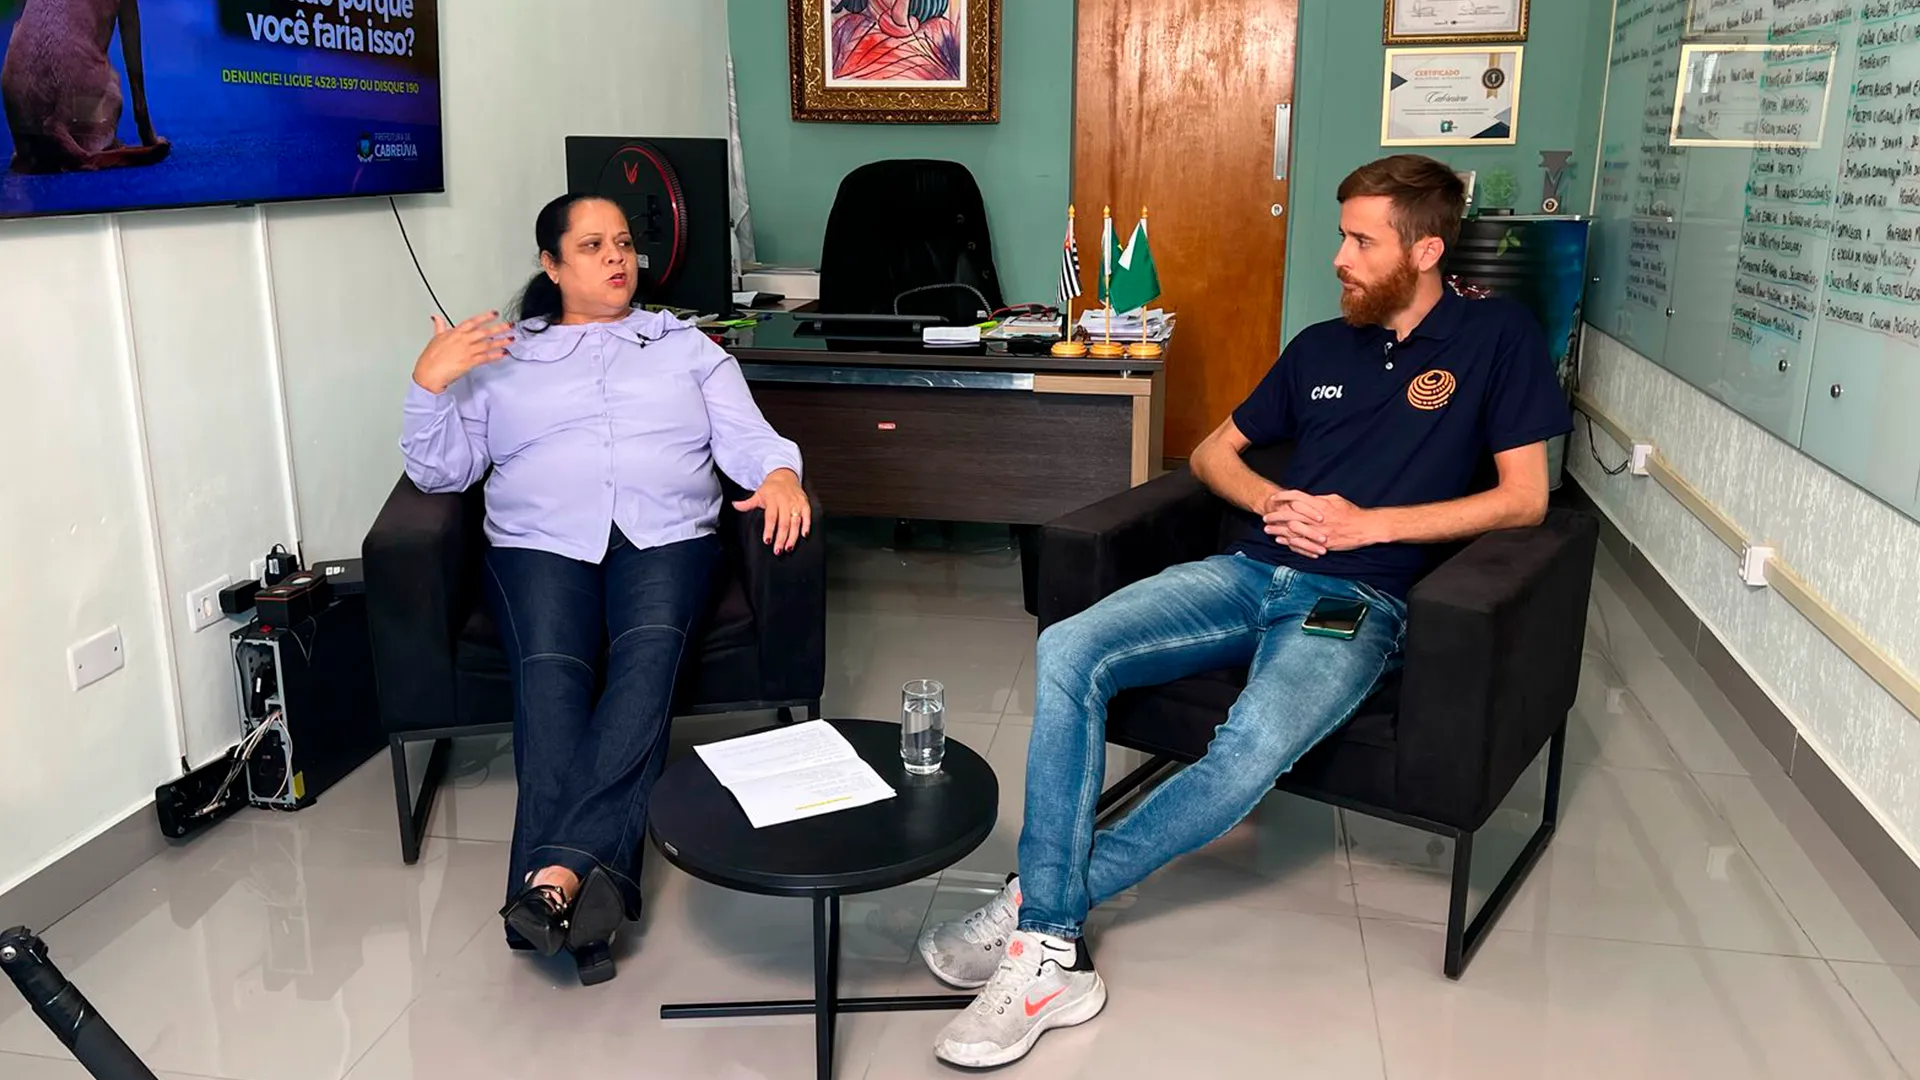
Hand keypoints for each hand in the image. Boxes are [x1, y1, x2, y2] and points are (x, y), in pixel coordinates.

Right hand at [412, 311, 512, 393]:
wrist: (429, 372)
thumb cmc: (431, 357)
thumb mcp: (435, 338)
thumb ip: (439, 326)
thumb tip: (436, 317)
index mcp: (455, 333)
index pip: (473, 321)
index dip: (485, 316)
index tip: (495, 313)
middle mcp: (463, 340)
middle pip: (484, 332)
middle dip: (499, 328)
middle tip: (510, 325)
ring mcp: (467, 351)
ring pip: (488, 344)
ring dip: (501, 341)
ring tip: (511, 339)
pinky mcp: (470, 362)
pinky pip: (486, 358)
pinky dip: (496, 355)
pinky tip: (504, 353)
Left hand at [732, 468, 810, 553]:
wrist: (784, 475)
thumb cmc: (771, 487)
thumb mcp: (758, 494)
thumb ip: (747, 503)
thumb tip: (735, 505)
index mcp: (773, 500)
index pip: (771, 517)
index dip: (769, 530)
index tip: (767, 540)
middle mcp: (785, 502)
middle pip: (784, 523)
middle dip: (781, 538)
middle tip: (778, 550)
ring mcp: (796, 503)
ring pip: (795, 522)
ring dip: (793, 536)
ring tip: (788, 547)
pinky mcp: (804, 504)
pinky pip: (807, 515)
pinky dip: (806, 525)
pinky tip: (804, 535)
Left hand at [1263, 491, 1379, 556]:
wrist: (1365, 528)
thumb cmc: (1351, 512)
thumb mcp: (1335, 500)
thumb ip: (1319, 499)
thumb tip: (1308, 498)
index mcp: (1320, 504)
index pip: (1296, 497)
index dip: (1283, 497)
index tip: (1273, 498)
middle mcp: (1317, 517)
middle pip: (1290, 514)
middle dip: (1275, 515)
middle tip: (1265, 517)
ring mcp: (1319, 531)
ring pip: (1292, 529)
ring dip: (1278, 529)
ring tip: (1267, 529)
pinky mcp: (1321, 543)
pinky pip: (1302, 543)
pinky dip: (1289, 542)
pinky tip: (1280, 541)